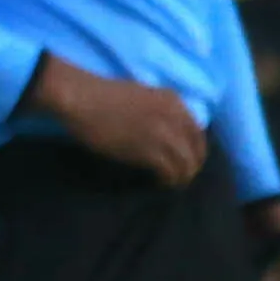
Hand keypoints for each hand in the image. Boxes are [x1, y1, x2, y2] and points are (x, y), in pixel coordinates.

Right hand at [24, 53, 204, 185]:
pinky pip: (168, 170)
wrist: (82, 99)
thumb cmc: (103, 96)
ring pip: (185, 163)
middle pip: (195, 149)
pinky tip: (161, 183)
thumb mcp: (142, 96)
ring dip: (181, 177)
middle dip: (192, 166)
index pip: (197, 131)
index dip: (196, 150)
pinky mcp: (148, 150)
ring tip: (173, 184)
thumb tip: (166, 132)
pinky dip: (168, 180)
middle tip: (183, 178)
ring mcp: (162, 134)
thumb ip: (160, 111)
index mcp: (173, 101)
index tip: (190, 160)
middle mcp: (174, 116)